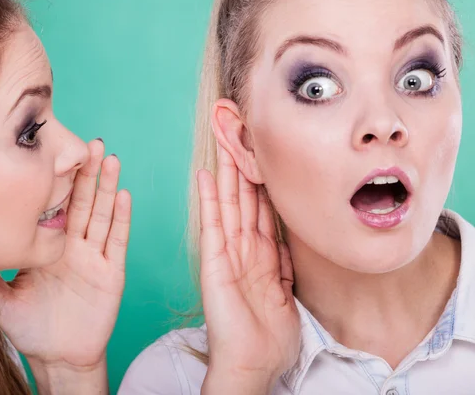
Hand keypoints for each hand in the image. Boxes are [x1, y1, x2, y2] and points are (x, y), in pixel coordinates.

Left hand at [0, 139, 130, 370]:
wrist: (57, 356)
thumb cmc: (32, 327)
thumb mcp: (0, 296)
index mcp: (52, 247)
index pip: (57, 207)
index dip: (59, 181)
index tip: (56, 153)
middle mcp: (75, 247)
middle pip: (83, 202)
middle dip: (87, 173)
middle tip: (90, 143)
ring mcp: (94, 258)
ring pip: (101, 215)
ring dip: (107, 187)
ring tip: (109, 158)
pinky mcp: (111, 274)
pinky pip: (116, 242)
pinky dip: (121, 219)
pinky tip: (123, 196)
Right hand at [197, 146, 299, 393]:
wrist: (253, 362)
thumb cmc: (269, 336)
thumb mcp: (286, 294)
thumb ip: (284, 264)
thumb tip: (289, 239)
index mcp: (262, 255)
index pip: (261, 208)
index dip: (263, 180)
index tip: (264, 152)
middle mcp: (243, 248)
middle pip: (243, 198)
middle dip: (242, 164)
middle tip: (239, 132)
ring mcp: (227, 253)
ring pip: (228, 203)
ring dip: (226, 172)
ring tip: (223, 139)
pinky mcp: (214, 262)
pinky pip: (212, 225)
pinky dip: (209, 200)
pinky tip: (205, 176)